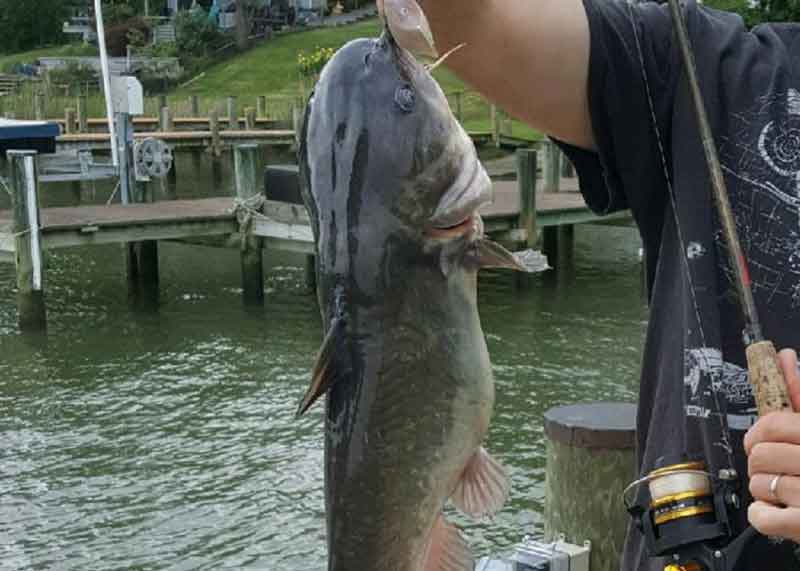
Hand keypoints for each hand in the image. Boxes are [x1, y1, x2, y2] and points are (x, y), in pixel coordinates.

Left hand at [744, 348, 799, 540]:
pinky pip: (763, 517)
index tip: (760, 438)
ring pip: (759, 483)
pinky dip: (762, 514)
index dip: (758, 431)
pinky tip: (779, 510)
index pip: (773, 424)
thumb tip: (786, 359)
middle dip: (762, 461)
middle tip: (777, 466)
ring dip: (765, 488)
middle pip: (761, 454)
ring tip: (787, 489)